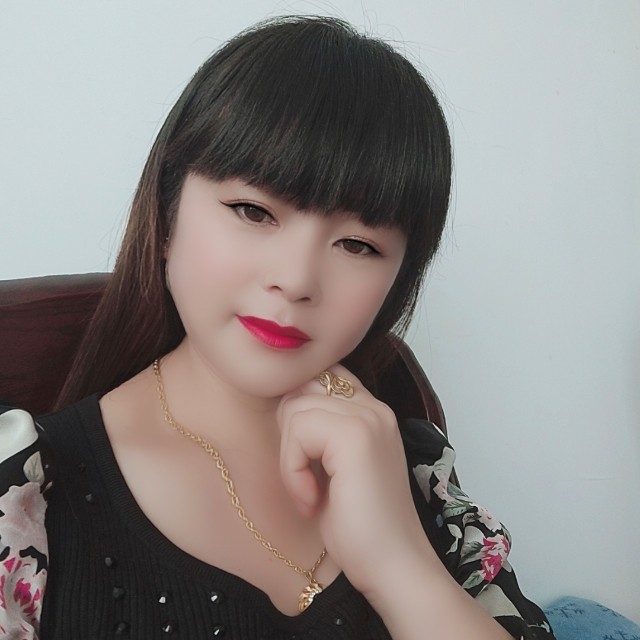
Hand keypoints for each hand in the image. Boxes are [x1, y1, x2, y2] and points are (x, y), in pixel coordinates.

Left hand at [277, 364, 436, 597]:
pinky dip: (293, 468)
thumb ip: (321, 432)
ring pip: (295, 407)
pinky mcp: (356, 434)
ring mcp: (369, 417)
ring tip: (310, 493)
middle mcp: (374, 408)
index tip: (305, 457)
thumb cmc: (362, 527)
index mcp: (373, 413)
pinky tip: (311, 499)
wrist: (393, 566)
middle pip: (302, 387)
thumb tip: (286, 411)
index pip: (323, 376)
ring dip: (291, 457)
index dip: (301, 410)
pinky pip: (298, 429)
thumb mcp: (336, 467)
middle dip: (290, 433)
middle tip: (305, 479)